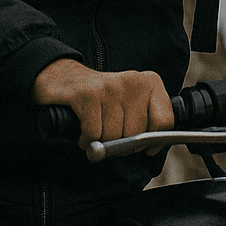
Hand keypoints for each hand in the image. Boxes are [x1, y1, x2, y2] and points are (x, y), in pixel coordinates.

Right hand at [34, 59, 174, 149]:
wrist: (61, 77)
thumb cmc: (99, 97)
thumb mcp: (130, 104)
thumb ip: (147, 122)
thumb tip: (153, 148)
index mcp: (149, 83)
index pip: (164, 121)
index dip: (153, 141)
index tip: (143, 146)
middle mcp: (133, 81)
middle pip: (137, 134)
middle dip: (121, 143)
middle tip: (109, 134)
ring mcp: (111, 87)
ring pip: (114, 137)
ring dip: (101, 141)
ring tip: (95, 126)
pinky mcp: (88, 94)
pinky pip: (93, 134)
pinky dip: (86, 139)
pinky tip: (83, 129)